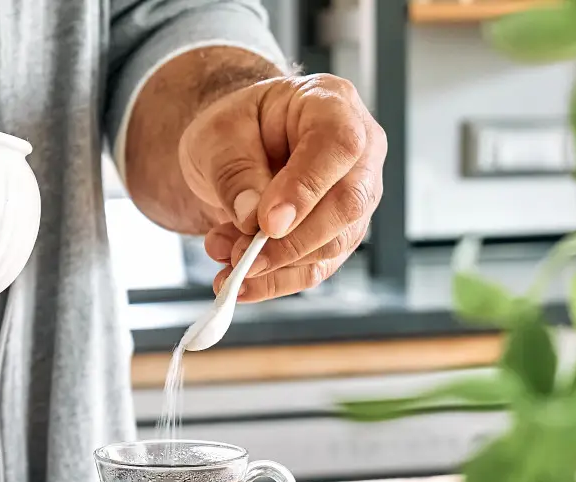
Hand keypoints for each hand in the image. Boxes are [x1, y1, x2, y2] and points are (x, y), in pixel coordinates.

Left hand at [178, 74, 385, 301]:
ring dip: (275, 265)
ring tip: (226, 258)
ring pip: (334, 245)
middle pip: (347, 204)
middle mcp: (358, 152)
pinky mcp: (339, 235)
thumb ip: (235, 173)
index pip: (338, 146)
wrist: (236, 148)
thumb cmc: (235, 129)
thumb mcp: (217, 136)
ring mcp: (355, 196)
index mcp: (331, 105)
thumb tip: (253, 220)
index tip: (267, 223)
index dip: (306, 189)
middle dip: (290, 242)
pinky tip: (241, 282)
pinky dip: (275, 282)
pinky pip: (316, 268)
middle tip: (240, 257)